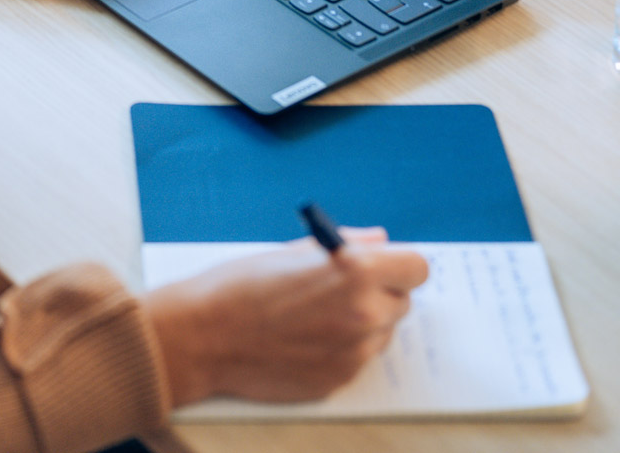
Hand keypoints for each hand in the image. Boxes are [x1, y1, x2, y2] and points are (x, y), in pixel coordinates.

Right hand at [145, 229, 427, 406]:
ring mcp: (354, 354)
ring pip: (380, 333)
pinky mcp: (340, 381)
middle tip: (339, 288)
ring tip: (314, 315)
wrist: (206, 336)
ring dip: (362, 322)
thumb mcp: (293, 250)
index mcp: (356, 273)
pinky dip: (341, 348)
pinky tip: (303, 338)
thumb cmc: (243, 284)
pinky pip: (356, 359)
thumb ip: (347, 244)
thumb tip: (380, 241)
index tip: (383, 265)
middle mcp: (364, 315)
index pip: (416, 267)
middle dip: (379, 292)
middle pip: (401, 302)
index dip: (398, 264)